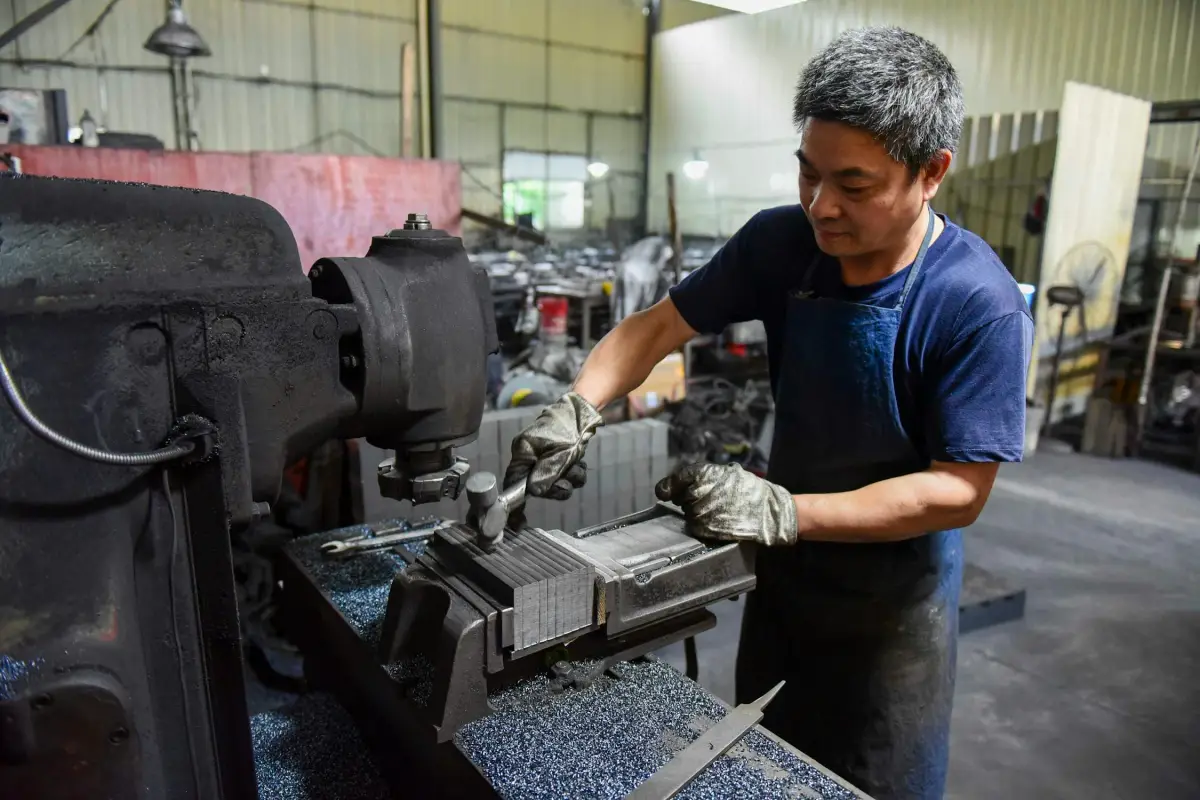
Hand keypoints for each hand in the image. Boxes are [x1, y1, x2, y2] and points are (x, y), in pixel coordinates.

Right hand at [505, 392, 603, 499]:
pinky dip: (575, 473)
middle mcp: (531, 457)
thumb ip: (546, 474)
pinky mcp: (558, 460)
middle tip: (566, 481)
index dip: (515, 504)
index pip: (513, 482)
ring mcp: (545, 459)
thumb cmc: (568, 428)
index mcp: (523, 452)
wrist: (583, 413)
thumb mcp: (559, 454)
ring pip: (555, 483)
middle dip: (556, 487)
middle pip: (537, 486)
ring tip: (576, 465)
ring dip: (569, 479)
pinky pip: (566, 477)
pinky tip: (579, 463)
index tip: (518, 523)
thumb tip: (535, 492)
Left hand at [655, 462, 797, 545]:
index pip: (678, 479)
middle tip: (706, 499)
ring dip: (695, 512)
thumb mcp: (726, 474)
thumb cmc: (748, 490)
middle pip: (681, 498)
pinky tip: (715, 521)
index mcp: (704, 474)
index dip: (669, 486)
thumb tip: (670, 487)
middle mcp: (699, 491)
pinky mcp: (706, 529)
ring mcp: (701, 512)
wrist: (768, 511)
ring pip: (687, 513)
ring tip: (715, 510)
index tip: (664, 492)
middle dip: (688, 499)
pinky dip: (701, 525)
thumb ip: (700, 477)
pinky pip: (695, 527)